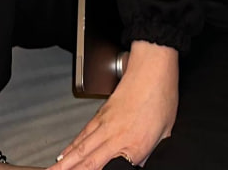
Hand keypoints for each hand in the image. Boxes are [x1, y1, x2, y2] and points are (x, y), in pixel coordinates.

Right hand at [48, 41, 178, 169]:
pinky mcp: (102, 112)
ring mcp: (106, 123)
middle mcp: (115, 135)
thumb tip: (138, 164)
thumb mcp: (164, 131)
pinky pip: (83, 133)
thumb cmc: (162, 95)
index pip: (106, 168)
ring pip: (80, 148)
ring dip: (63, 163)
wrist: (153, 67)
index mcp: (134, 144)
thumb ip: (147, 153)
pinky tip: (64, 154)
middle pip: (85, 160)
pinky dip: (71, 146)